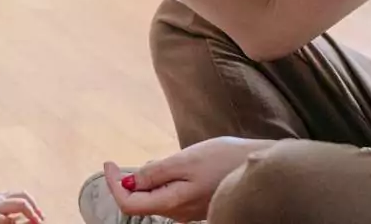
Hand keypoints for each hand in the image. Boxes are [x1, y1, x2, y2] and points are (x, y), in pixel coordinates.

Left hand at [0, 191, 45, 222]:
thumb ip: (4, 221)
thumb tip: (19, 220)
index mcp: (0, 203)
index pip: (22, 205)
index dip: (32, 213)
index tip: (38, 222)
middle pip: (22, 195)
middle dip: (34, 205)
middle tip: (40, 217)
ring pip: (16, 194)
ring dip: (27, 202)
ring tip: (32, 212)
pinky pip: (8, 196)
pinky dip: (18, 201)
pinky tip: (15, 210)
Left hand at [102, 137, 272, 222]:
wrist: (262, 166)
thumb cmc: (225, 160)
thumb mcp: (185, 160)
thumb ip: (155, 173)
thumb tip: (129, 182)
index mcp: (173, 202)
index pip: (129, 204)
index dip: (113, 184)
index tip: (108, 163)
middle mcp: (179, 212)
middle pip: (141, 202)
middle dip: (126, 182)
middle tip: (118, 162)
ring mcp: (189, 210)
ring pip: (155, 198)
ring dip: (145, 181)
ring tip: (148, 162)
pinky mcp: (198, 202)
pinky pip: (170, 194)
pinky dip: (161, 181)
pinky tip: (169, 166)